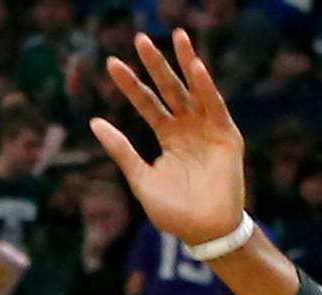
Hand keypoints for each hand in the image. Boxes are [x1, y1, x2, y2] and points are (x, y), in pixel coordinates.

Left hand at [90, 31, 246, 248]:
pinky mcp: (226, 135)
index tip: (111, 64)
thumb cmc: (173, 211)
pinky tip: (195, 66)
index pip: (146, 103)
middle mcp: (188, 127)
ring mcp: (208, 128)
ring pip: (193, 89)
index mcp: (168, 137)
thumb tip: (94, 122)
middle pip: (168, 89)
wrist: (203, 231)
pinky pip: (215, 105)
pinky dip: (206, 86)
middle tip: (139, 39)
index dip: (130, 84)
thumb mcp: (139, 177)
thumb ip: (121, 150)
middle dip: (155, 64)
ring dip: (185, 62)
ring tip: (175, 36)